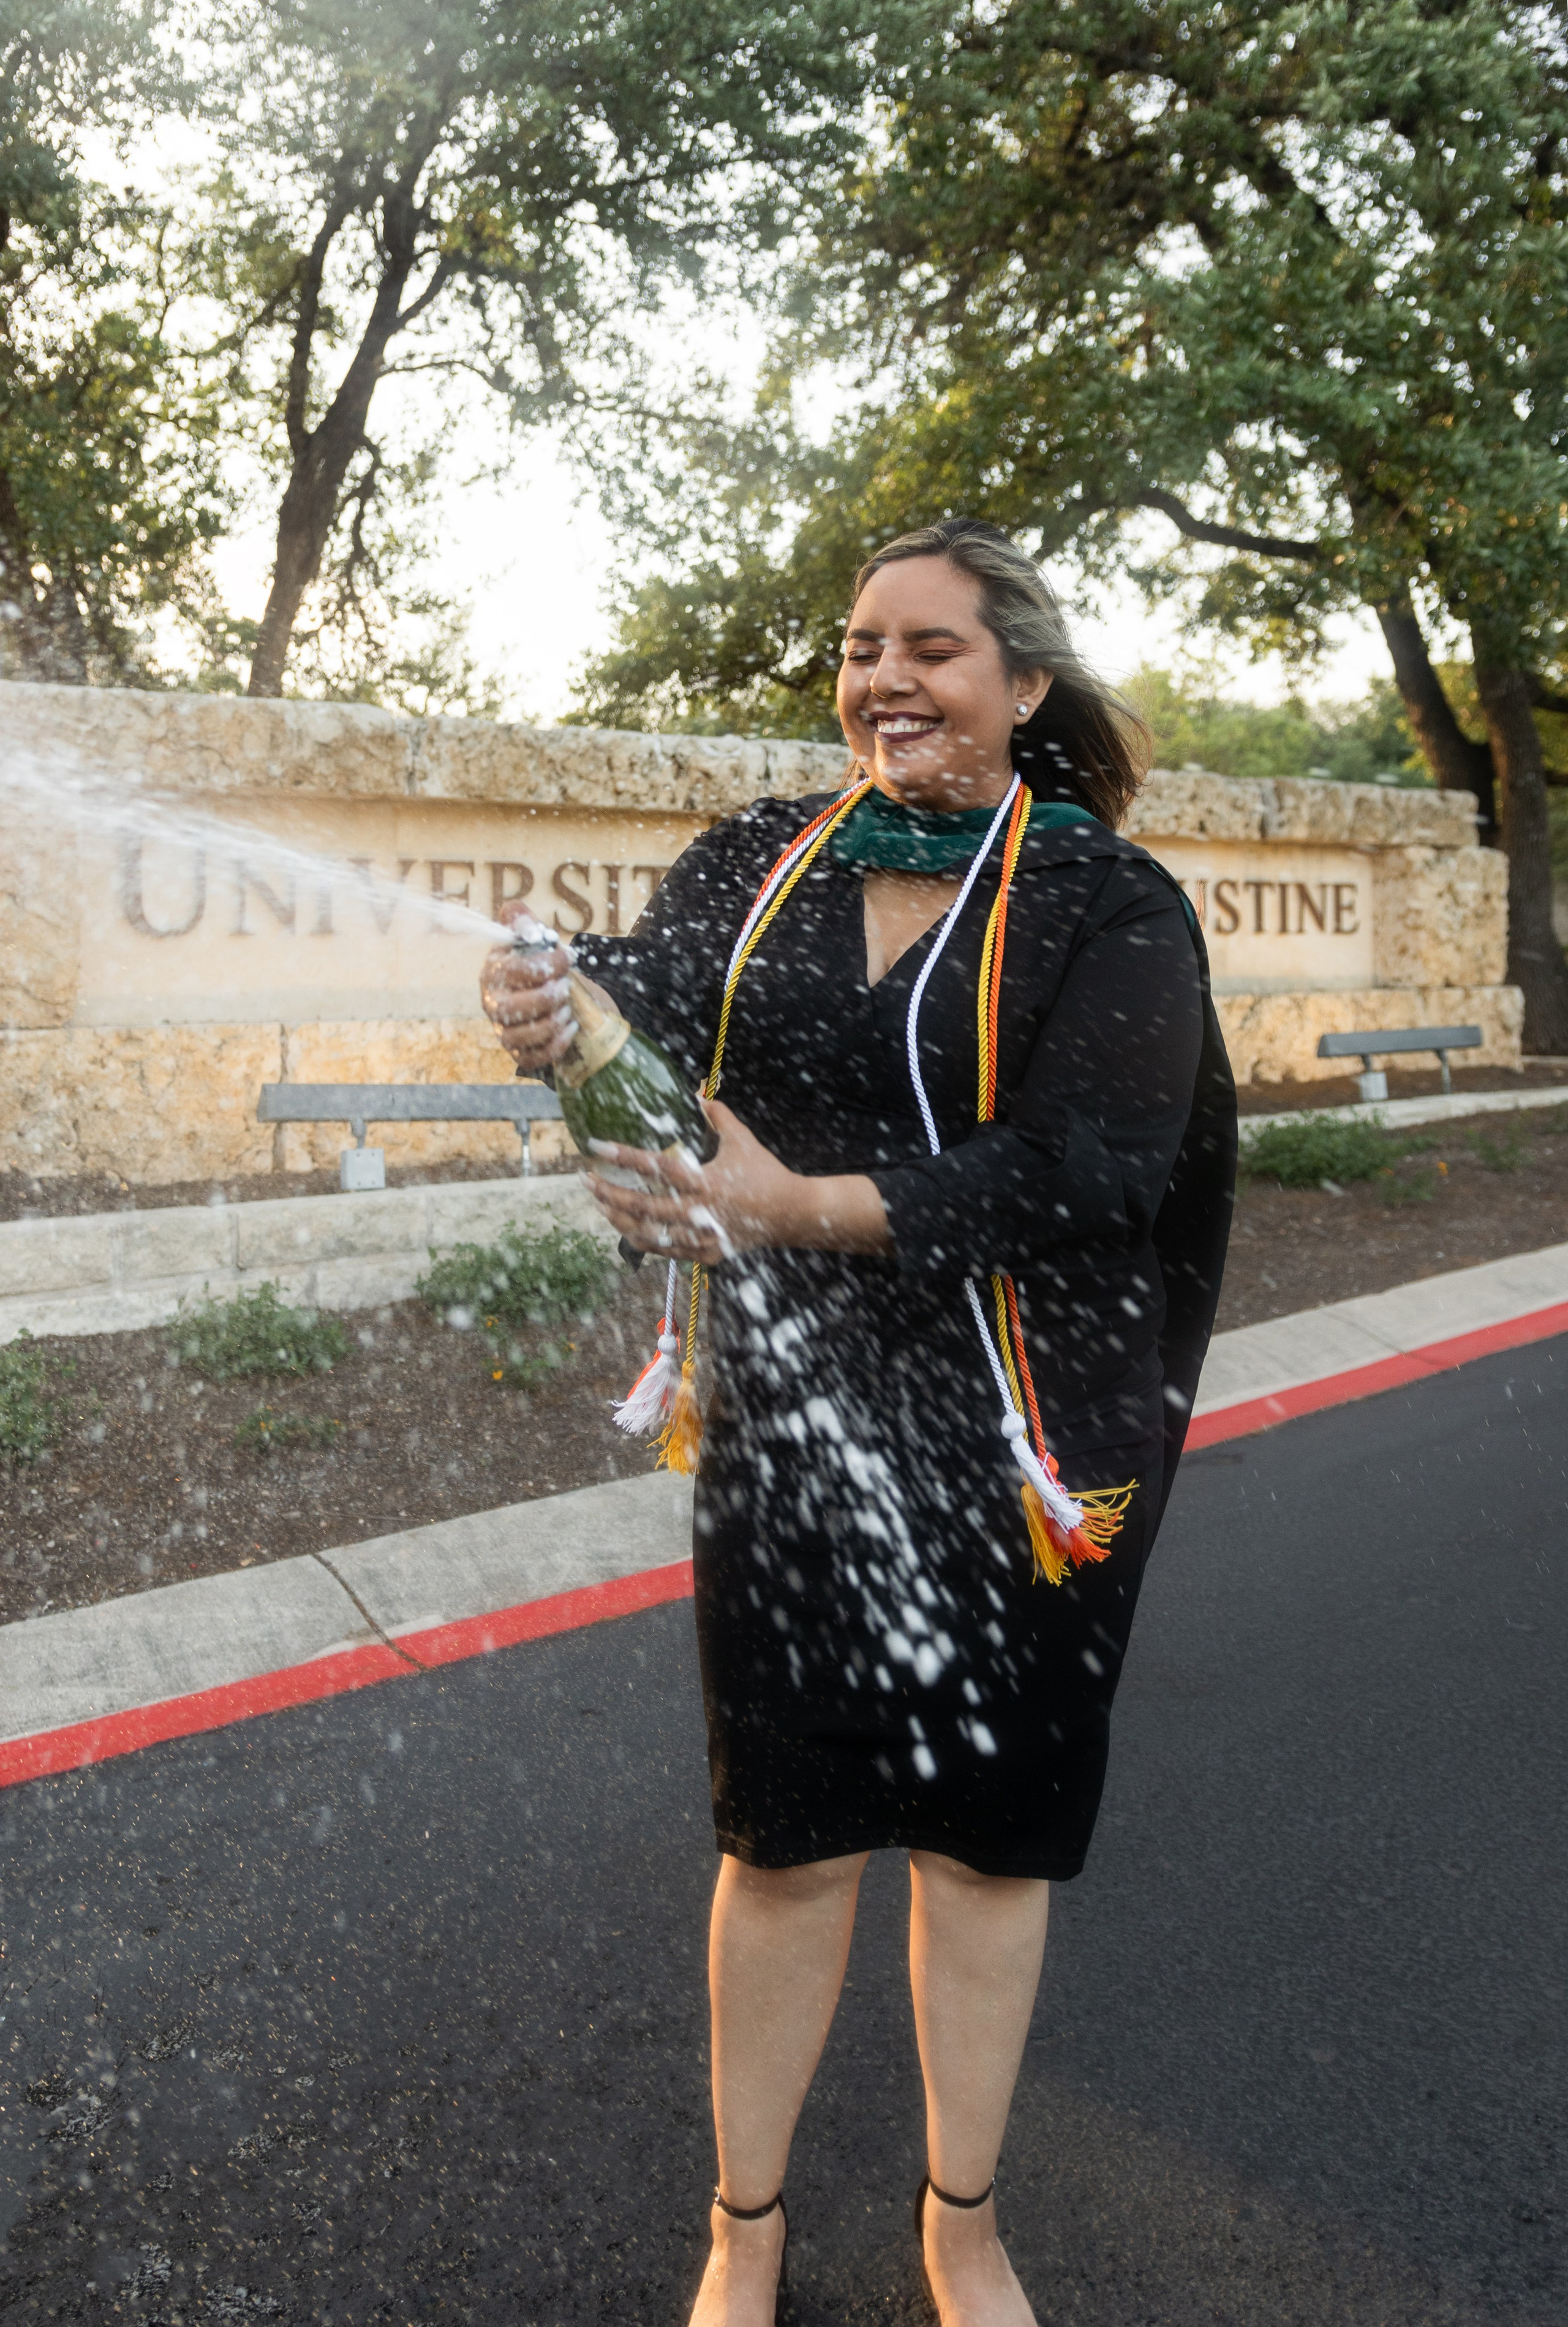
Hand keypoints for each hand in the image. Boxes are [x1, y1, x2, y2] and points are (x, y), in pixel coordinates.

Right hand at [478, 903, 625, 1071]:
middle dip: (548, 997)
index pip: (515, 971)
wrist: (543, 994)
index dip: (547, 964)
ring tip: (567, 1008)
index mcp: (493, 972)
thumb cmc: (534, 964)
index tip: (568, 957)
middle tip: (566, 987)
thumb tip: (516, 914)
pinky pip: (533, 1057)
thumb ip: (521, 921)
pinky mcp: (518, 1052)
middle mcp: (492, 1004)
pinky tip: (570, 1027)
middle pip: (512, 1007)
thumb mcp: (528, 939)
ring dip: (552, 1021)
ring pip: (522, 1035)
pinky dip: (556, 1045)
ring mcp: (503, 1031)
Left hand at [585, 1102, 889, 1262]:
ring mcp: (702, 1237)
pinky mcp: (706, 1254)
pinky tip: (625, 1229)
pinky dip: (642, 1241)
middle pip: (643, 1205)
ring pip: (649, 1233)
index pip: (656, 1167)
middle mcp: (700, 1212)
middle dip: (610, 1193)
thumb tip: (699, 1093)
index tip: (596, 1146)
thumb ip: (719, 1117)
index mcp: (706, 1180)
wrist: (791, 1215)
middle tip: (585, 1180)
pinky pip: (666, 1252)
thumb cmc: (765, 1173)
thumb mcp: (743, 1141)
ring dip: (620, 1219)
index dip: (624, 1156)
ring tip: (600, 1205)